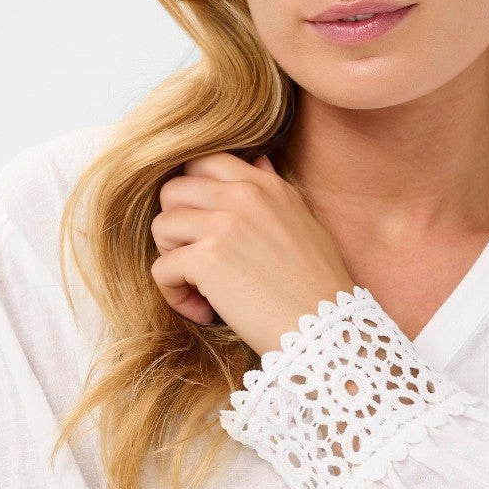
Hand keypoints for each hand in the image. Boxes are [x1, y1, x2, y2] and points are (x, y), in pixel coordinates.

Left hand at [150, 151, 355, 357]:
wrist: (328, 329)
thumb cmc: (317, 285)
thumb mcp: (303, 222)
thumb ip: (273, 189)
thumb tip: (257, 160)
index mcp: (266, 185)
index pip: (204, 161)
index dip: (190, 193)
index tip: (200, 226)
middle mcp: (244, 196)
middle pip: (173, 190)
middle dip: (174, 225)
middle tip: (194, 257)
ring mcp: (224, 224)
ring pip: (160, 226)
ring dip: (170, 259)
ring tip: (197, 286)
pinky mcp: (208, 259)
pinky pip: (161, 269)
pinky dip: (174, 295)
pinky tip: (202, 311)